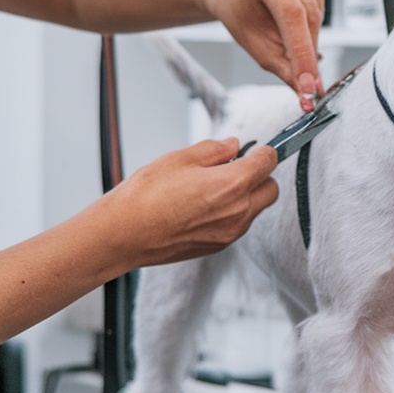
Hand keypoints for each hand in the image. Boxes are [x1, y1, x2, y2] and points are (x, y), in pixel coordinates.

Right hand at [102, 138, 278, 268]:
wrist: (123, 234)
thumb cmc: (146, 196)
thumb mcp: (180, 158)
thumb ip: (214, 150)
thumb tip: (233, 145)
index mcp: (232, 184)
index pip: (268, 162)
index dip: (263, 152)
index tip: (255, 149)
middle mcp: (238, 211)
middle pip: (270, 189)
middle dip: (260, 176)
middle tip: (236, 167)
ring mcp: (230, 232)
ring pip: (255, 209)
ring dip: (246, 196)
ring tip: (212, 187)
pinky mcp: (218, 246)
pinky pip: (238, 225)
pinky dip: (231, 213)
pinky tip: (204, 206)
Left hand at [205, 0, 324, 108]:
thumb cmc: (239, 10)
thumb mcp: (252, 42)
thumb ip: (282, 67)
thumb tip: (306, 92)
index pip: (292, 17)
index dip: (303, 54)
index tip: (310, 86)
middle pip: (309, 18)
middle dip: (307, 52)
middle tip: (304, 80)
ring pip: (318, 15)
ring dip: (308, 37)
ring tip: (284, 37)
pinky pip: (322, 6)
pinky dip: (311, 23)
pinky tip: (292, 19)